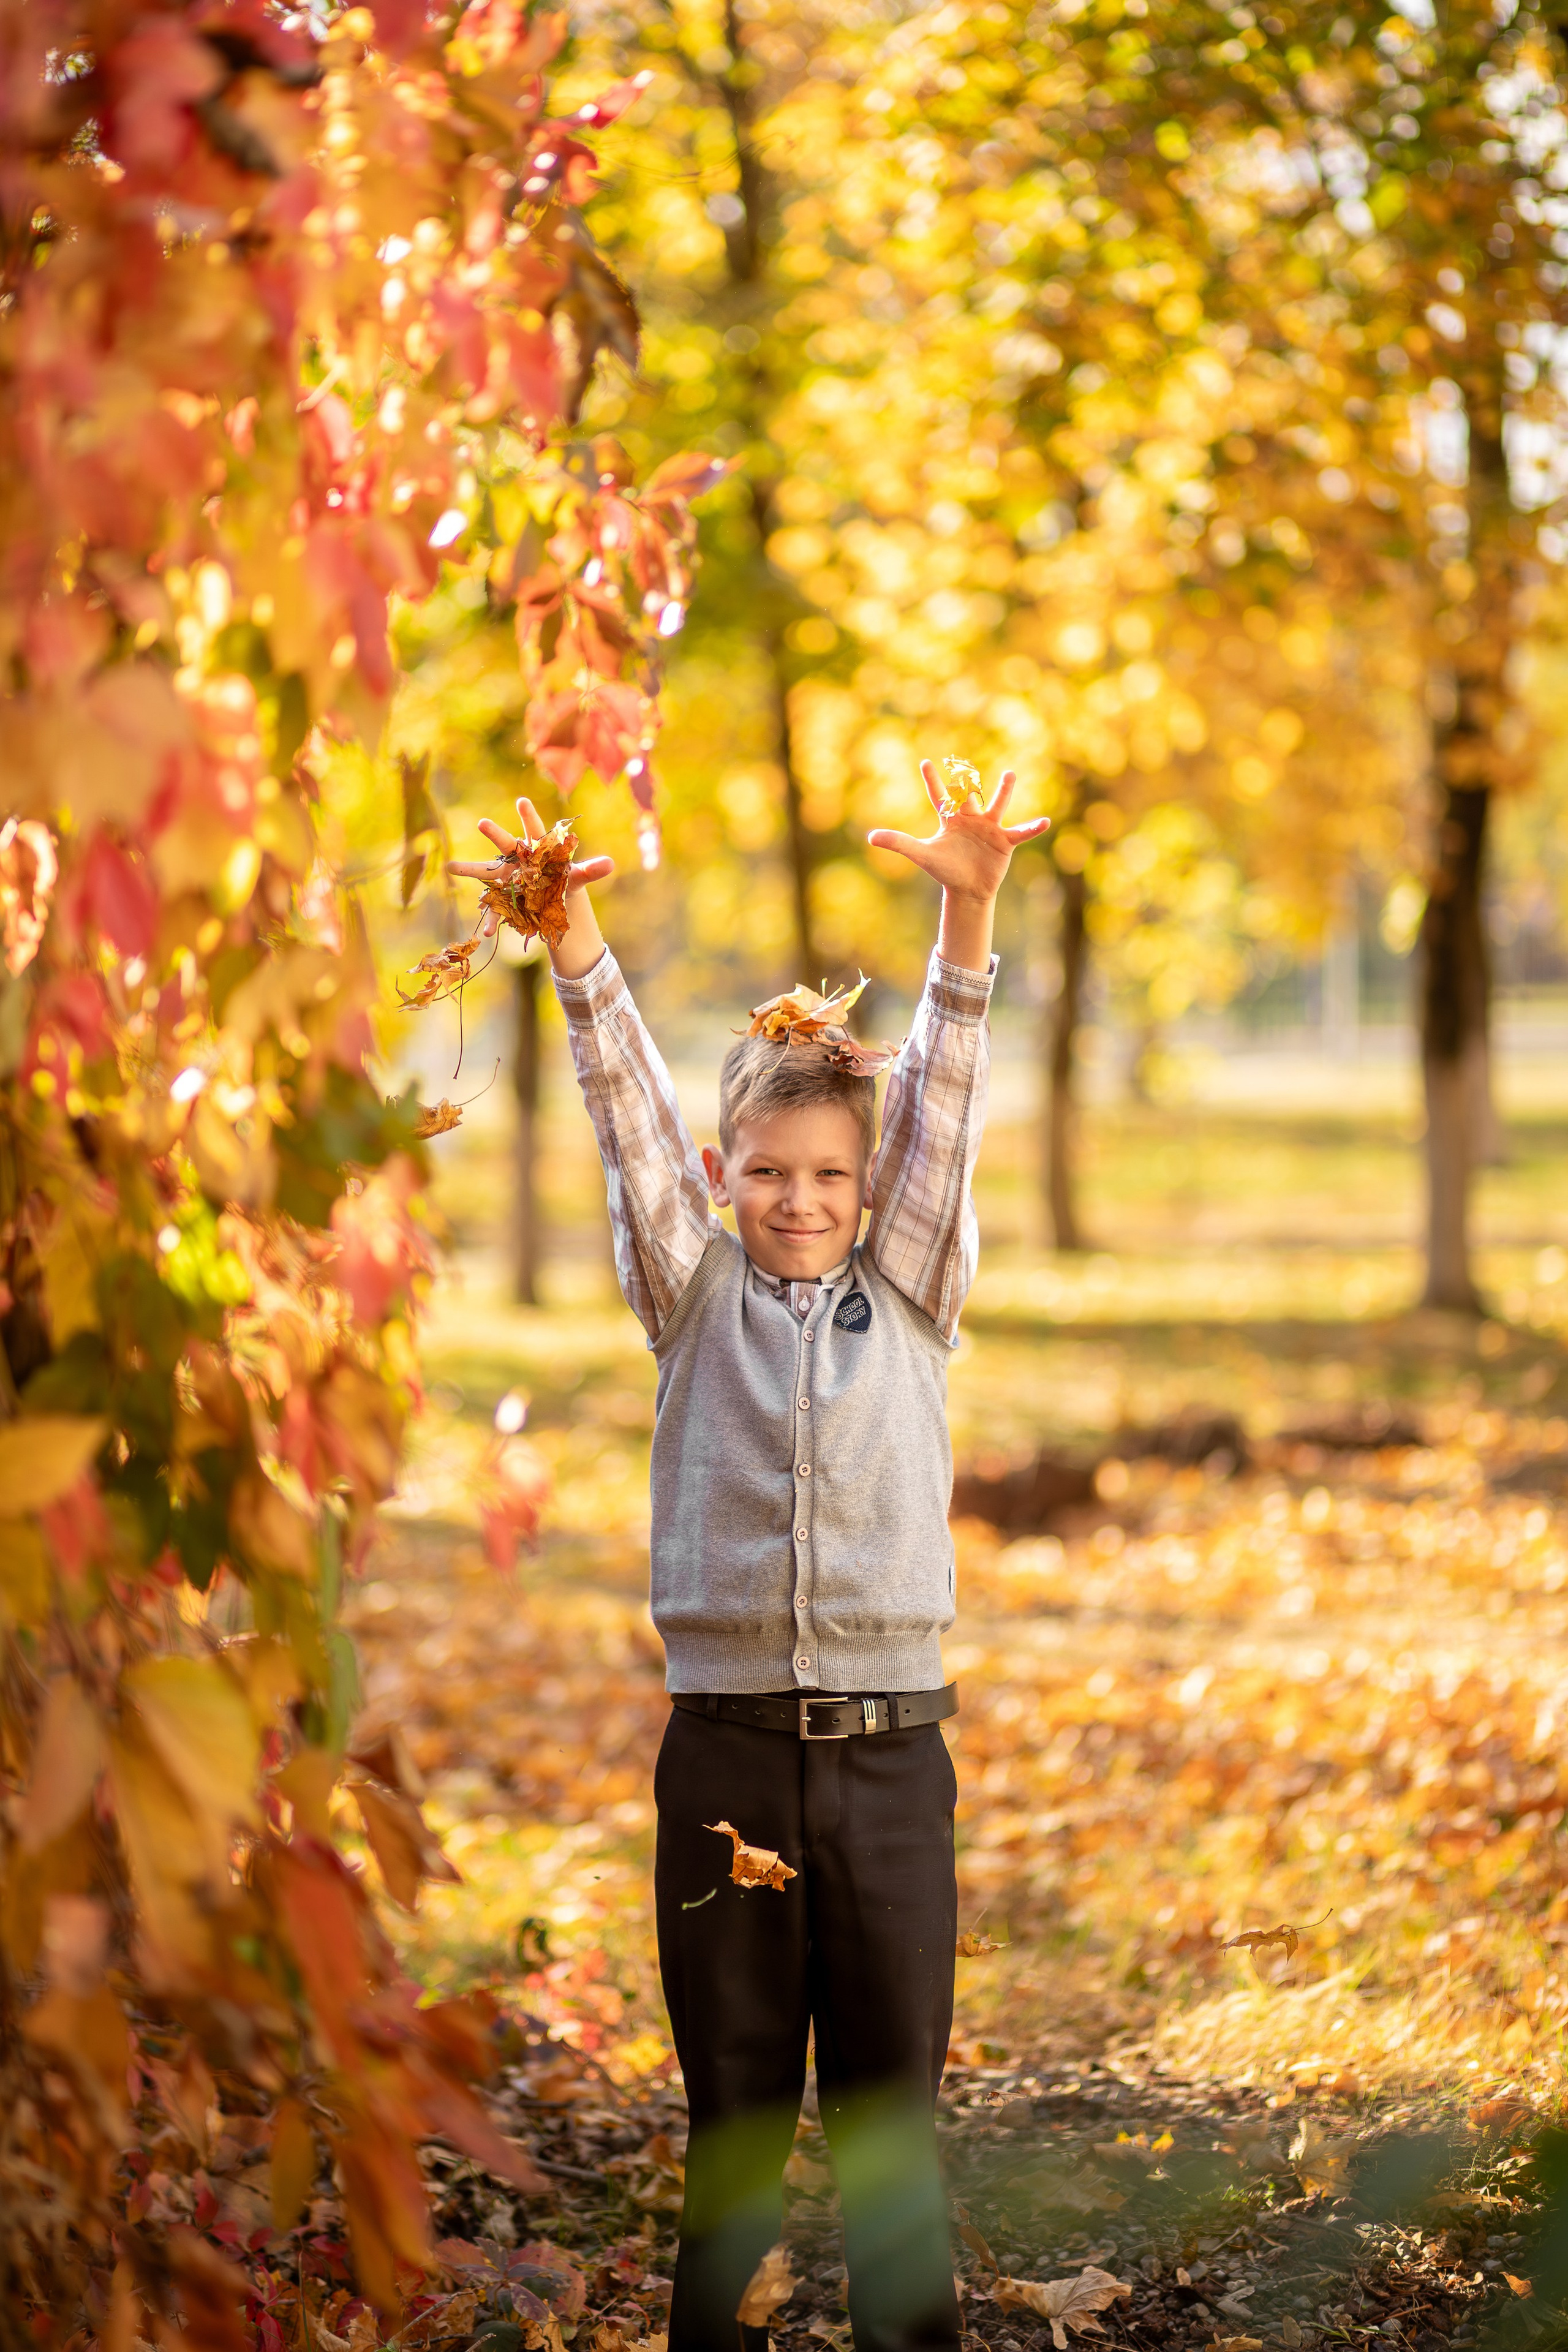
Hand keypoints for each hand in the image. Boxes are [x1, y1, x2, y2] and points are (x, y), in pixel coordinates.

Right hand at [448, 796, 613, 937]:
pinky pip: (495, 908)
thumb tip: (611, 865)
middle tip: (482, 822)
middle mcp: (518, 860)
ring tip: (449, 866)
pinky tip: (488, 933)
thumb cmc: (563, 879)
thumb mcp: (577, 877)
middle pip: (506, 845)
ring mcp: (507, 878)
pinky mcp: (503, 898)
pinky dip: (492, 920)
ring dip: (469, 869)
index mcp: (538, 850)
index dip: (529, 816)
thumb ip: (591, 871)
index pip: (536, 830)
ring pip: (487, 872)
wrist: (551, 897)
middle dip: (495, 834)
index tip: (522, 800)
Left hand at [868, 763, 1049, 900]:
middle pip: (969, 796)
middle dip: (968, 782)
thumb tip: (871, 837)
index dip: (932, 781)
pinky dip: (1032, 828)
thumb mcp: (922, 855)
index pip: (939, 796)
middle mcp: (971, 819)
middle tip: (965, 765)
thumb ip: (899, 843)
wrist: (967, 889)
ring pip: (997, 806)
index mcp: (951, 820)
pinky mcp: (1004, 841)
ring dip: (1003, 792)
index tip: (926, 762)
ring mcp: (990, 828)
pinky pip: (1020, 832)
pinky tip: (1044, 822)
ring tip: (1010, 775)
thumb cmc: (945, 869)